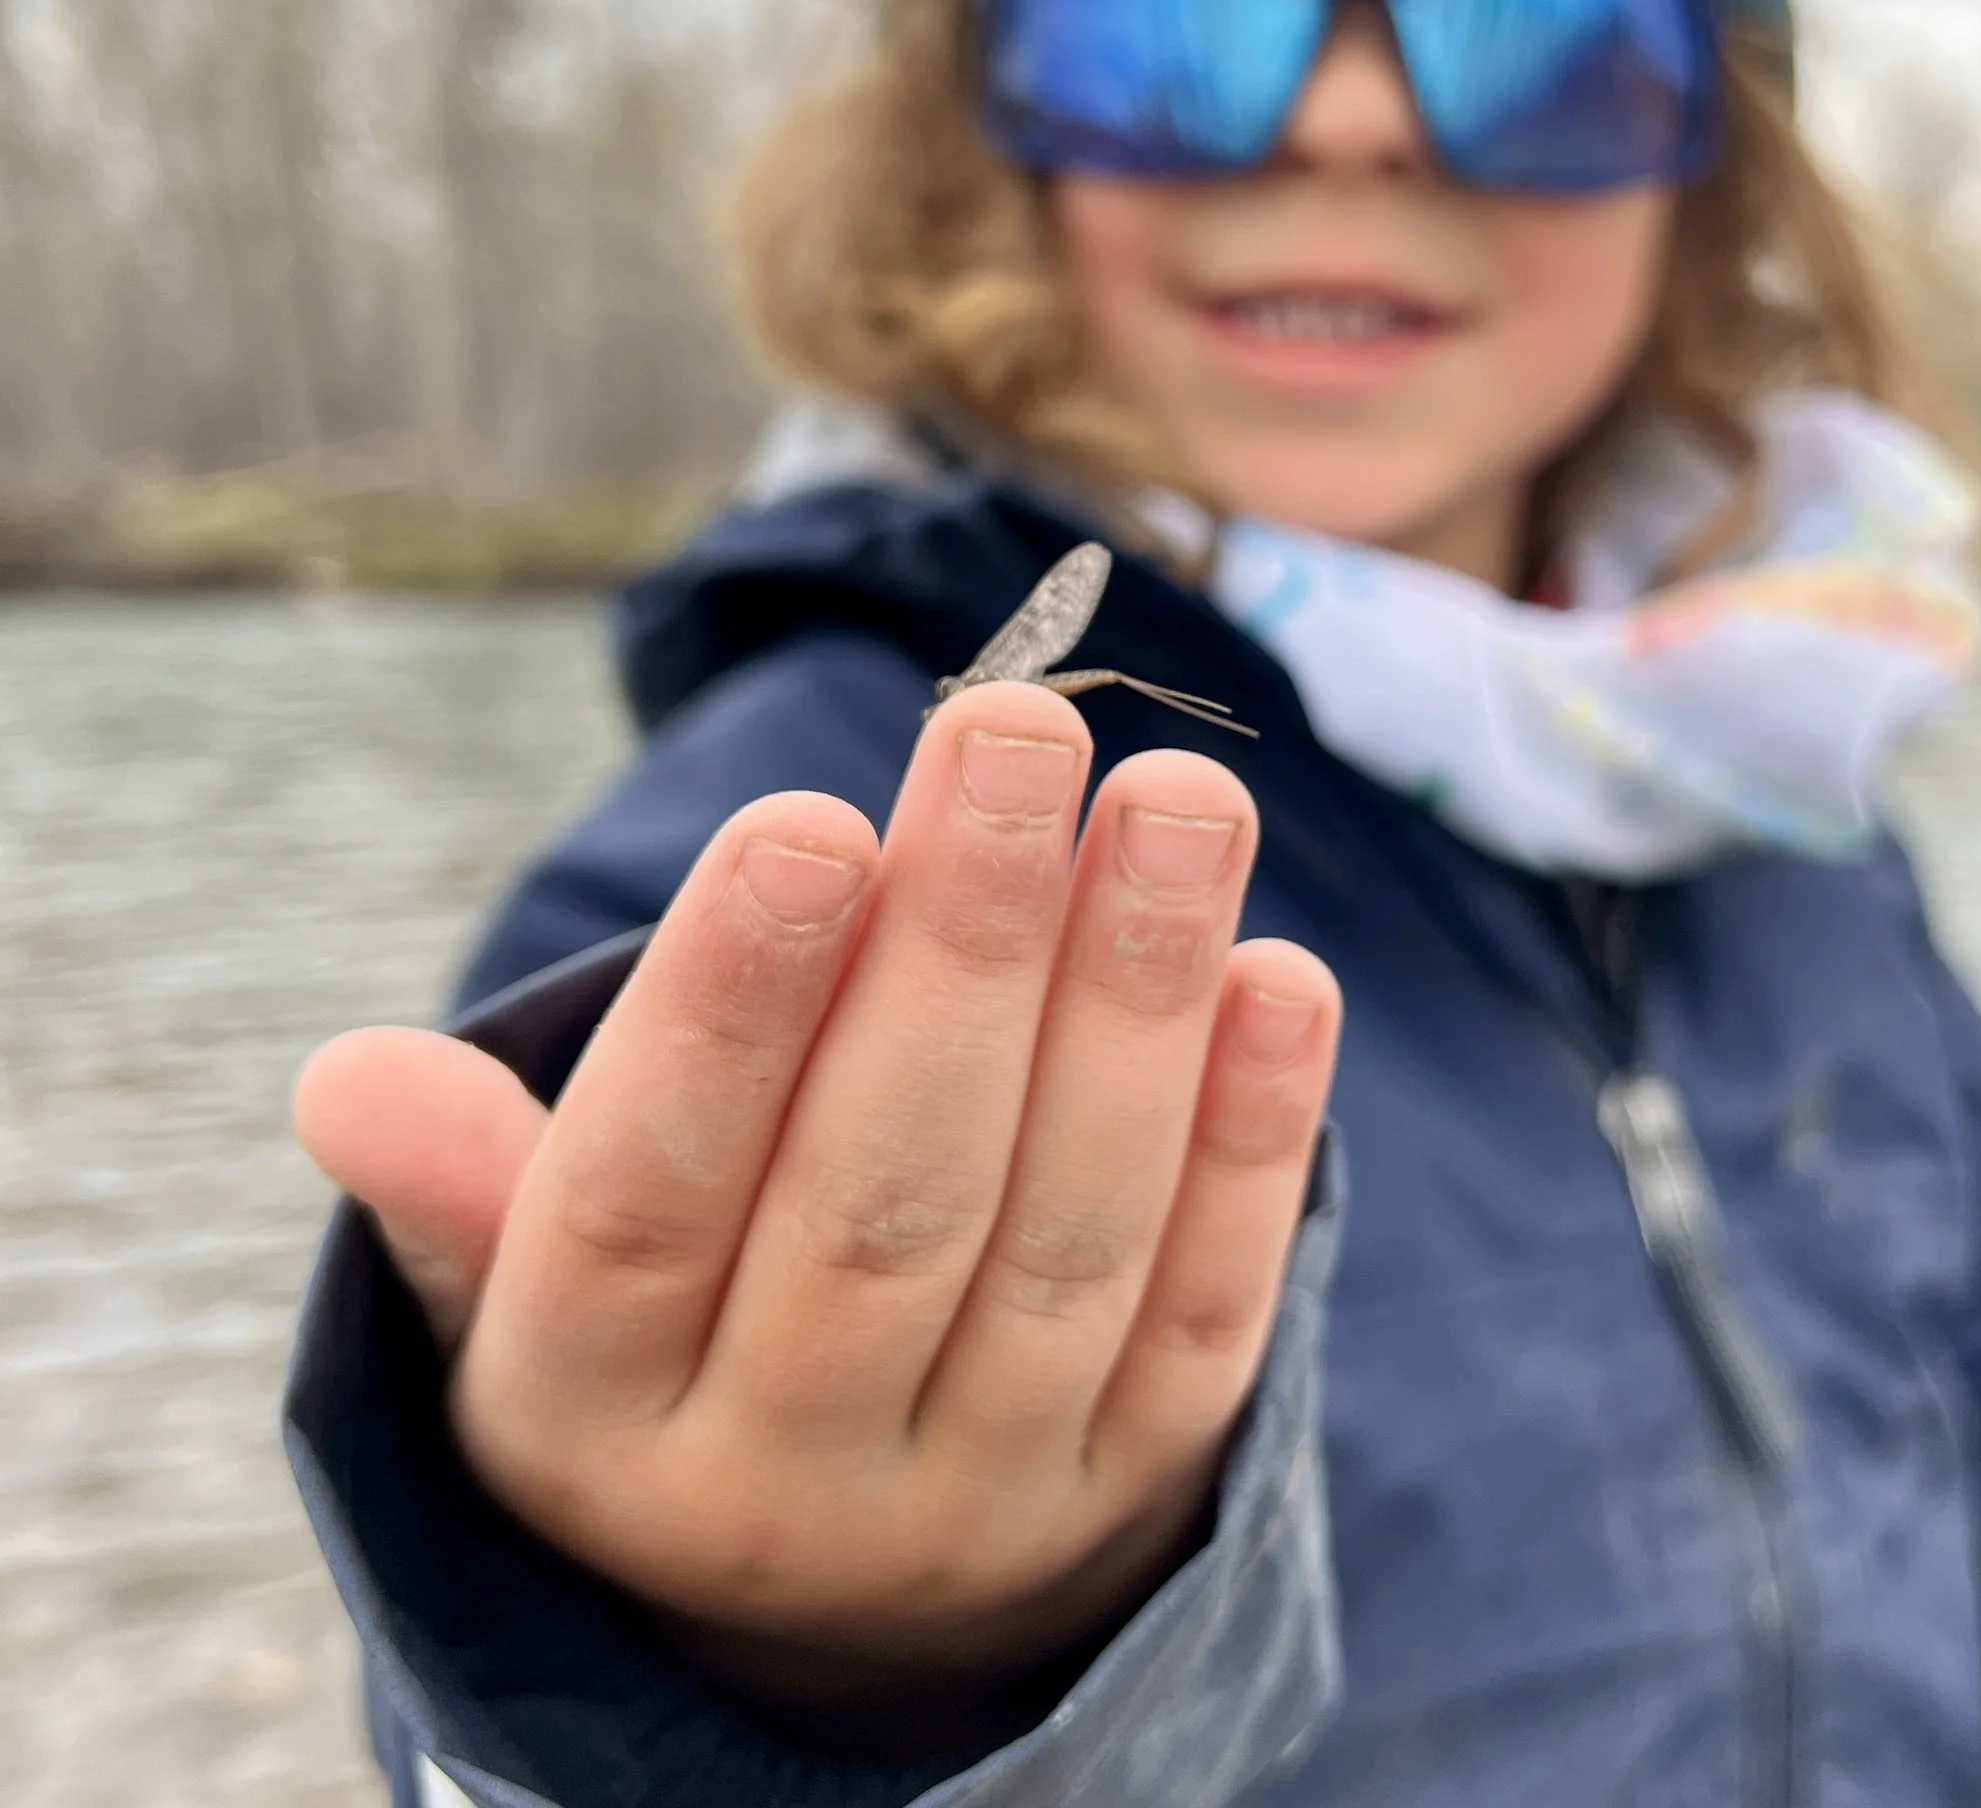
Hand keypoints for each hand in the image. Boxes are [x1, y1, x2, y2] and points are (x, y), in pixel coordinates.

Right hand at [296, 685, 1339, 1716]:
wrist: (834, 1591)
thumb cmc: (668, 1347)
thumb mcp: (529, 1299)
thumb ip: (474, 1186)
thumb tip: (359, 1082)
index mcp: (588, 1420)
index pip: (636, 1211)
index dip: (724, 1013)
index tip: (806, 817)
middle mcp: (784, 1482)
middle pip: (881, 1203)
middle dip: (962, 951)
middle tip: (1019, 728)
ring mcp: (978, 1501)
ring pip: (1064, 1242)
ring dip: (1133, 1006)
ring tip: (1179, 799)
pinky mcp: (1135, 1488)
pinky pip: (1205, 1315)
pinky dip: (1248, 1141)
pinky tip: (1281, 973)